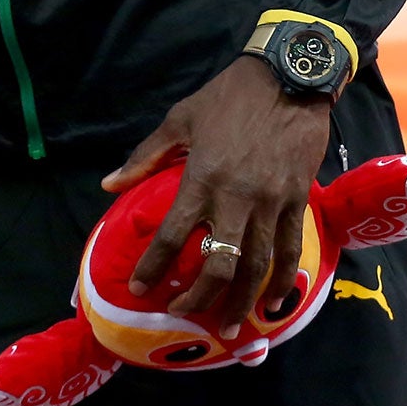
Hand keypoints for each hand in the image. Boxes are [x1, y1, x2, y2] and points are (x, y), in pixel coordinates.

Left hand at [101, 56, 331, 340]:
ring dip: (240, 301)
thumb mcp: (179, 120)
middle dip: (198, 297)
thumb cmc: (227, 98)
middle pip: (218, 264)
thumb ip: (145, 157)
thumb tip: (109, 184)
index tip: (140, 289)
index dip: (154, 267)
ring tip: (228, 325)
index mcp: (202, 179)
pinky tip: (271, 301)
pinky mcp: (297, 202)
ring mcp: (271, 203)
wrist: (287, 80)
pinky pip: (289, 250)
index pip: (173, 236)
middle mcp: (237, 199)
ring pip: (256, 266)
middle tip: (182, 313)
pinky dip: (281, 280)